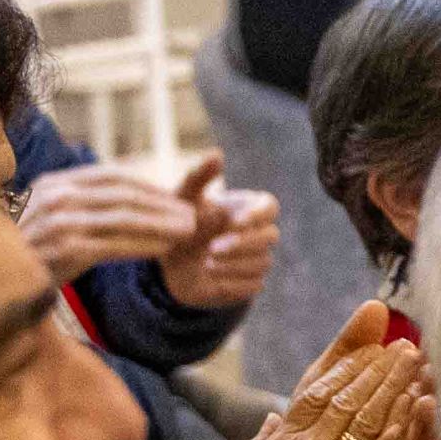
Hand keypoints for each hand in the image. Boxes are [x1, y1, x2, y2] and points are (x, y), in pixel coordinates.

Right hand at [10, 162, 197, 285]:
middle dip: (163, 205)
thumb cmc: (34, 250)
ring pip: (125, 218)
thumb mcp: (54, 217)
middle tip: (194, 215)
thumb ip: (85, 202)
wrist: (0, 281)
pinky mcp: (66, 250)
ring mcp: (59, 222)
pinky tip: (166, 249)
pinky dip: (145, 245)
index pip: (113, 176)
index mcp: (54, 183)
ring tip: (189, 231)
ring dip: (162, 224)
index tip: (176, 197)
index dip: (149, 186)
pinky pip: (116, 245)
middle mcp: (55, 197)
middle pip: (123, 195)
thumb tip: (131, 196)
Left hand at [155, 154, 277, 309]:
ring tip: (206, 264)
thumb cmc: (180, 225)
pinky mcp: (251, 283)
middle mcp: (258, 233)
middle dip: (243, 244)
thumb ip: (199, 177)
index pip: (270, 207)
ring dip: (233, 264)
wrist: (170, 264)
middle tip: (213, 249)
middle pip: (270, 236)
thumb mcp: (183, 200)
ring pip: (262, 262)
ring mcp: (258, 259)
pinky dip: (232, 282)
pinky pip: (253, 284)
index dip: (257, 215)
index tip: (235, 222)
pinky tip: (211, 278)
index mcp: (247, 208)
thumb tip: (217, 154)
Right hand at [220, 299, 429, 439]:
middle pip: (347, 398)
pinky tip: (413, 407)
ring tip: (416, 365)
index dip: (344, 368)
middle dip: (378, 369)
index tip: (368, 350)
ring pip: (367, 419)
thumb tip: (271, 420)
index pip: (314, 393)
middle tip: (403, 347)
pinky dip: (396, 428)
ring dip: (395, 388)